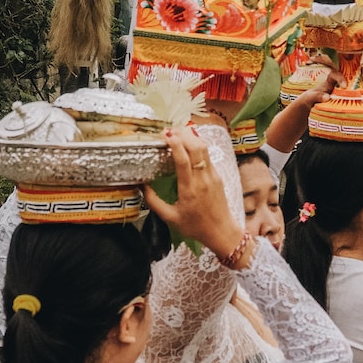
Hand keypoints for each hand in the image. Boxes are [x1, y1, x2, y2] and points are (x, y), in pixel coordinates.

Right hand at [145, 130, 244, 255]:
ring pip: (204, 148)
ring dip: (191, 137)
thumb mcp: (170, 217)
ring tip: (177, 133)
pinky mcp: (218, 175)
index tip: (165, 135)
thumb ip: (153, 201)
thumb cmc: (195, 227)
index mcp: (189, 189)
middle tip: (169, 130)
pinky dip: (197, 145)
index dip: (175, 144)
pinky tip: (188, 143)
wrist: (222, 232)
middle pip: (196, 147)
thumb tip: (140, 186)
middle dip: (183, 134)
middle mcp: (202, 179)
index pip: (183, 160)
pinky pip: (207, 155)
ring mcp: (213, 175)